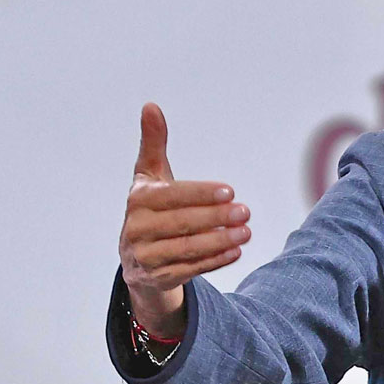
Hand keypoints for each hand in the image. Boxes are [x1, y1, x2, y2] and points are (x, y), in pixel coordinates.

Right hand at [118, 103, 250, 337]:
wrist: (137, 257)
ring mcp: (145, 256)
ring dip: (219, 242)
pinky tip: (236, 251)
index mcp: (138, 200)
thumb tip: (151, 106)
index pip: (172, 196)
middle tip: (246, 211)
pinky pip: (190, 270)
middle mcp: (136, 229)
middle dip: (216, 218)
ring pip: (186, 250)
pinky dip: (214, 261)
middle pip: (181, 224)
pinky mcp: (158, 278)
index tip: (230, 192)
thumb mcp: (150, 176)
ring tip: (247, 232)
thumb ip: (153, 144)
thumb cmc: (152, 207)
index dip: (200, 194)